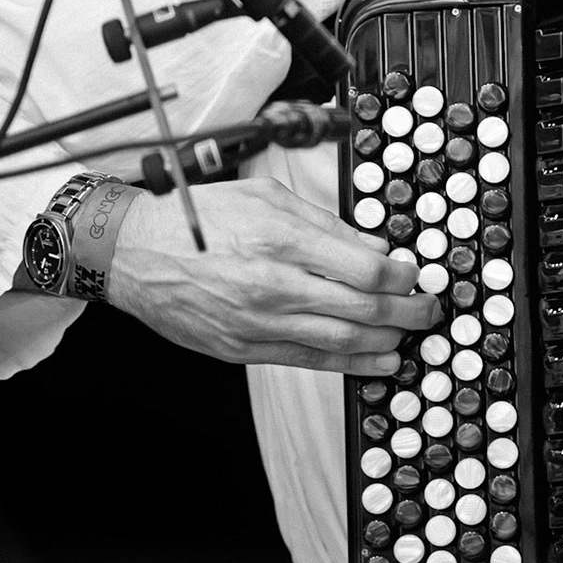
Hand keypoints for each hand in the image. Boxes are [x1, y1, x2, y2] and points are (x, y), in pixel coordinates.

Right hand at [109, 177, 438, 374]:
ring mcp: (257, 323)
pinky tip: (377, 362)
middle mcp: (273, 285)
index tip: (414, 273)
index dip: (401, 275)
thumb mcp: (268, 198)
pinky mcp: (242, 349)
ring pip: (341, 339)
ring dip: (386, 341)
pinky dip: (349, 364)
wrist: (133, 254)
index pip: (365, 267)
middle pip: (361, 306)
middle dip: (407, 311)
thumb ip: (326, 224)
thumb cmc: (199, 218)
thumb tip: (375, 247)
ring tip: (411, 335)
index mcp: (282, 240)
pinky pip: (307, 361)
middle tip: (429, 309)